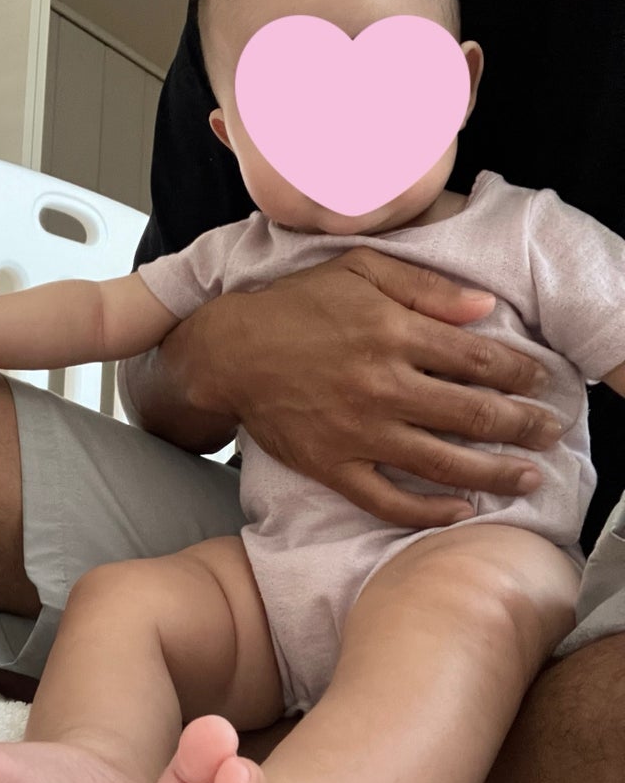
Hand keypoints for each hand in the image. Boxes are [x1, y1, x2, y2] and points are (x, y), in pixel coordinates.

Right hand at [187, 247, 560, 527]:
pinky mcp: (332, 466)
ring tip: (527, 478)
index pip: (478, 358)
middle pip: (473, 414)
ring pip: (442, 462)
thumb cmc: (296, 305)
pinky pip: (388, 499)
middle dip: (523, 425)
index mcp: (393, 332)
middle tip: (551, 432)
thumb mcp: (359, 271)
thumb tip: (484, 307)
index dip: (519, 373)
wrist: (231, 352)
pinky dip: (427, 511)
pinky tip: (459, 511)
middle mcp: (382, 385)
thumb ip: (425, 287)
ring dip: (494, 472)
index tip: (542, 382)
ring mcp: (358, 432)